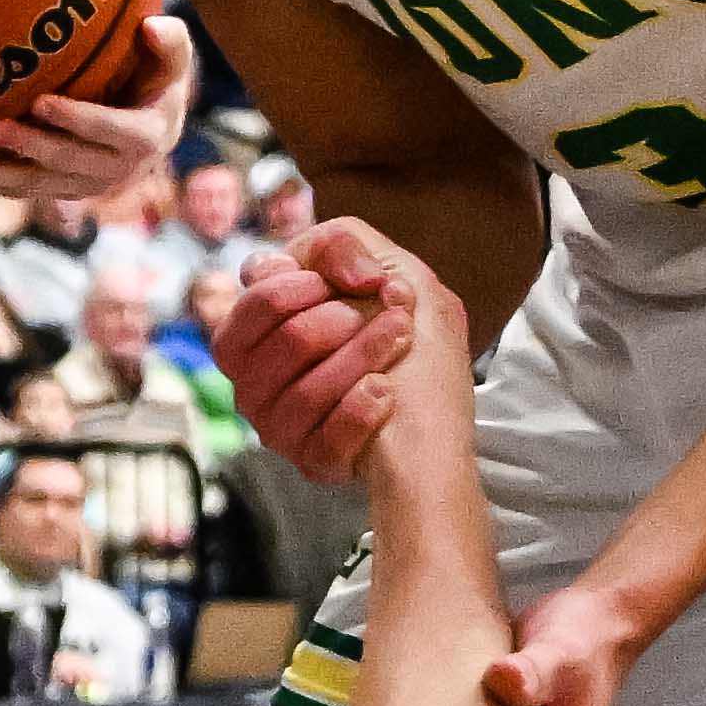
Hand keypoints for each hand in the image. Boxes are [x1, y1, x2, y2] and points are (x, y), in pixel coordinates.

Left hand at [0, 0, 192, 206]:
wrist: (155, 119)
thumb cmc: (158, 74)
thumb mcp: (172, 56)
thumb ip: (169, 42)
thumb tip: (152, 26)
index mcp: (147, 136)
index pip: (111, 130)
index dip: (77, 119)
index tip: (41, 102)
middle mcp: (120, 169)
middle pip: (70, 161)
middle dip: (30, 147)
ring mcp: (89, 184)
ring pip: (41, 185)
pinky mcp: (64, 189)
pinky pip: (26, 190)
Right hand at [204, 233, 416, 483]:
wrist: (449, 427)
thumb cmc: (422, 353)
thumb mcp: (397, 275)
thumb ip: (341, 245)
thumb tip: (303, 261)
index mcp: (266, 333)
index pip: (256, 302)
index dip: (307, 286)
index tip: (356, 285)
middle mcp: (260, 381)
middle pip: (287, 339)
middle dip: (348, 322)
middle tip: (390, 318)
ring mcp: (280, 425)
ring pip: (304, 389)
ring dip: (365, 358)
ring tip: (400, 346)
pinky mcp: (309, 460)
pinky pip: (324, 433)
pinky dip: (365, 409)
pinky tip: (387, 397)